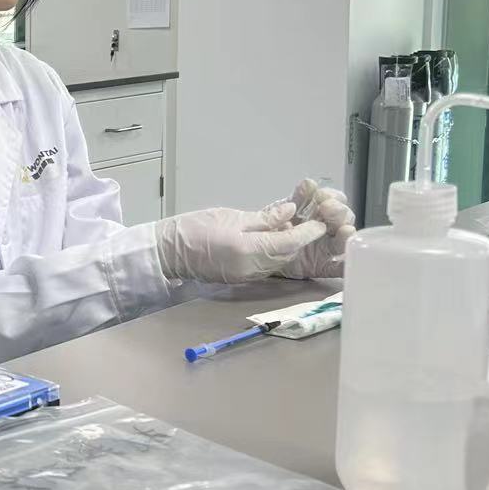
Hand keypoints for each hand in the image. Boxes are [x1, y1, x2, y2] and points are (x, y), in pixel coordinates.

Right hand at [156, 202, 328, 284]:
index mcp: (247, 249)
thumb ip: (264, 218)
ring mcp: (246, 276)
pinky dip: (276, 253)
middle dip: (302, 240)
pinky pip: (267, 266)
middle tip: (312, 221)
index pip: (288, 242)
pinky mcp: (241, 277)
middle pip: (288, 255)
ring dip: (290, 247)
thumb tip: (290, 212)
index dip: (308, 232)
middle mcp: (250, 268)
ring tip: (295, 228)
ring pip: (280, 262)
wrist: (167, 252)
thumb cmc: (192, 230)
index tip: (321, 222)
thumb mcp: (231, 217)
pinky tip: (275, 240)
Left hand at [280, 178, 356, 278]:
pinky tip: (348, 261)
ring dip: (346, 234)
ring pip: (342, 240)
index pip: (334, 200)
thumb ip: (297, 198)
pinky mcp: (320, 266)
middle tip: (327, 208)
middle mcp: (325, 228)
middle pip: (342, 218)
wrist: (252, 254)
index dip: (332, 196)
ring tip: (345, 230)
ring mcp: (324, 248)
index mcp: (317, 212)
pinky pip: (336, 268)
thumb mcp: (279, 211)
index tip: (321, 195)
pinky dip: (344, 265)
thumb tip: (309, 184)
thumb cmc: (270, 230)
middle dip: (338, 211)